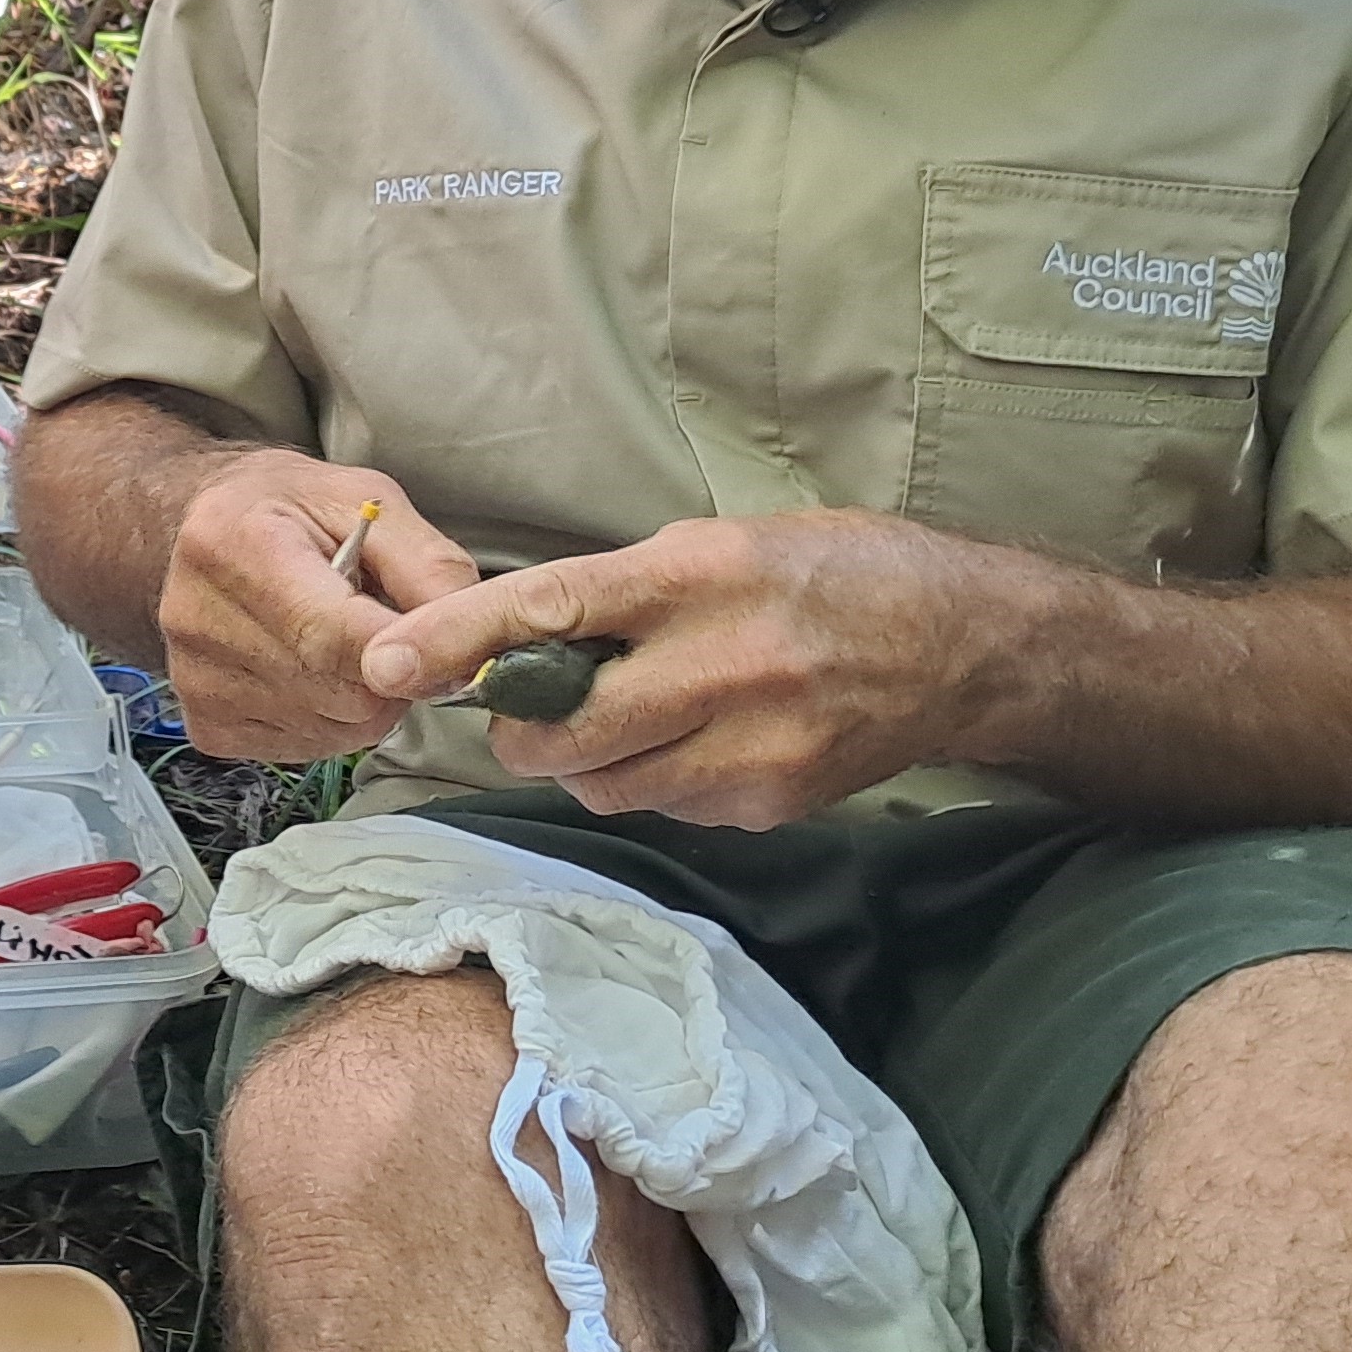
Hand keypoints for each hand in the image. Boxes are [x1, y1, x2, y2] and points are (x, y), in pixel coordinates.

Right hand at [159, 450, 484, 762]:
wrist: (203, 528)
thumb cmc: (289, 509)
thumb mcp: (368, 501)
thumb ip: (428, 566)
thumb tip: (467, 648)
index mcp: (232, 544)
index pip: (329, 634)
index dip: (403, 654)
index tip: (441, 648)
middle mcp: (196, 618)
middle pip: (340, 693)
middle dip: (389, 672)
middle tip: (385, 628)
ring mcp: (194, 680)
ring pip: (333, 730)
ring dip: (363, 699)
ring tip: (342, 643)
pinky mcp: (206, 726)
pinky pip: (307, 748)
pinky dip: (332, 720)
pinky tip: (314, 671)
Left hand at [355, 509, 1039, 828]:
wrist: (966, 642)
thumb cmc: (833, 572)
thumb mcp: (723, 544)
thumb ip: (626, 592)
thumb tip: (523, 638)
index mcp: (695, 574)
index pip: (549, 608)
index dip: (457, 640)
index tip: (384, 661)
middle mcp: (719, 660)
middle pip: (562, 729)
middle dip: (523, 731)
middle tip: (529, 713)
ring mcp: (750, 742)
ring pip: (606, 783)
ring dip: (591, 762)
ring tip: (640, 718)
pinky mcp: (772, 800)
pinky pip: (667, 807)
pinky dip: (658, 783)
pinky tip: (704, 742)